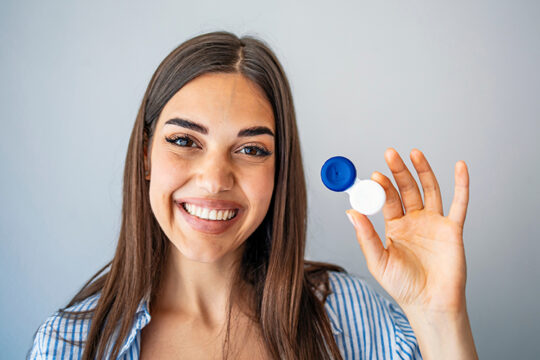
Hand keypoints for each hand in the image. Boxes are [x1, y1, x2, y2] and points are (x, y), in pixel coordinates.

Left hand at [347, 148, 469, 313]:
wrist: (429, 304)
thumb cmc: (403, 286)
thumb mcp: (378, 261)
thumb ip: (365, 236)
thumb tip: (350, 212)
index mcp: (394, 226)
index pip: (387, 200)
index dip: (381, 187)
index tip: (374, 176)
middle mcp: (414, 221)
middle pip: (407, 189)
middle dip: (399, 171)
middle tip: (390, 154)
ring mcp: (434, 223)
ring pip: (429, 190)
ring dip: (423, 171)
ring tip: (414, 153)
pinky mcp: (452, 229)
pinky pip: (459, 204)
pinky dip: (461, 184)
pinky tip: (459, 166)